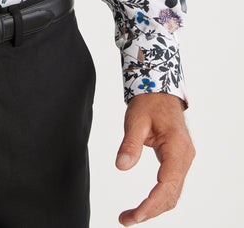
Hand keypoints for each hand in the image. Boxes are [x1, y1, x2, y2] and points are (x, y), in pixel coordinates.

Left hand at [116, 92, 194, 224]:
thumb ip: (130, 144)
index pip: (167, 184)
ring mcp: (182, 160)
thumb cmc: (149, 102)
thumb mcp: (135, 119)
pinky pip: (170, 186)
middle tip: (126, 219)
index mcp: (177, 148)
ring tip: (131, 216)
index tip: (135, 215)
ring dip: (154, 208)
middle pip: (171, 195)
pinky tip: (144, 205)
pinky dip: (158, 199)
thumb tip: (121, 167)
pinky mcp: (176, 162)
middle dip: (150, 211)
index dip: (151, 203)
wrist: (159, 91)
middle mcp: (184, 157)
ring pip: (172, 194)